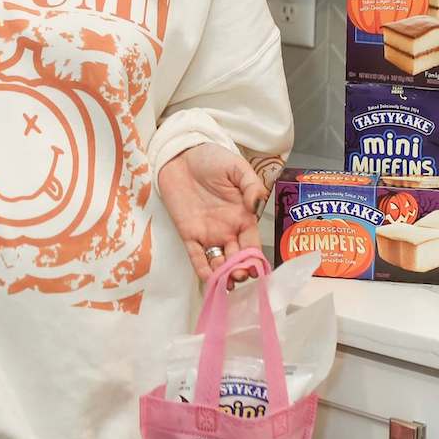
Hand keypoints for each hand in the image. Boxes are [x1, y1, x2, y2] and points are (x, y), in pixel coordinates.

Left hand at [155, 143, 266, 285]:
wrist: (182, 155)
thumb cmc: (212, 160)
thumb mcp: (237, 168)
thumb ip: (251, 185)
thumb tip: (256, 205)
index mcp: (243, 217)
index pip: (252, 245)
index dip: (255, 259)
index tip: (257, 269)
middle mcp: (228, 230)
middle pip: (237, 258)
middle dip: (240, 271)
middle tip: (240, 276)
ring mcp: (208, 234)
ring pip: (218, 262)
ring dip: (223, 275)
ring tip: (228, 283)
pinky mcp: (188, 233)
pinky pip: (196, 256)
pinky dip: (203, 269)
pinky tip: (209, 278)